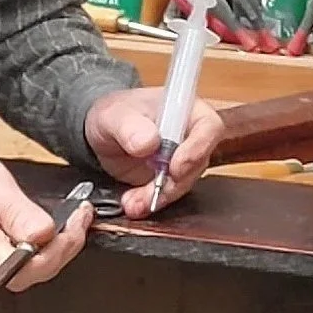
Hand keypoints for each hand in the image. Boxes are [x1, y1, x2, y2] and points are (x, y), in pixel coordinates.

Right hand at [0, 151, 91, 293]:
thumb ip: (16, 209)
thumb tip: (45, 233)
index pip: (22, 268)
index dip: (55, 250)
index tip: (73, 222)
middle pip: (34, 273)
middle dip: (65, 247)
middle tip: (81, 216)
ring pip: (35, 271)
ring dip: (61, 248)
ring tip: (74, 219)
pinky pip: (28, 264)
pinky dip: (48, 248)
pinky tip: (57, 229)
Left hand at [84, 88, 223, 218]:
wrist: (103, 133)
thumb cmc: (114, 113)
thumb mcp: (113, 116)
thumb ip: (129, 126)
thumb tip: (149, 142)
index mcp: (185, 108)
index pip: (209, 126)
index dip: (198, 149)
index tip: (175, 168)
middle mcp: (191, 134)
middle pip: (198, 162)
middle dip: (173, 183)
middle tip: (148, 194)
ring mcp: (184, 158)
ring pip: (183, 183)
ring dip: (159, 196)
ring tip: (133, 202)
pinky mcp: (172, 178)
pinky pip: (168, 194)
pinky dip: (151, 202)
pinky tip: (133, 204)